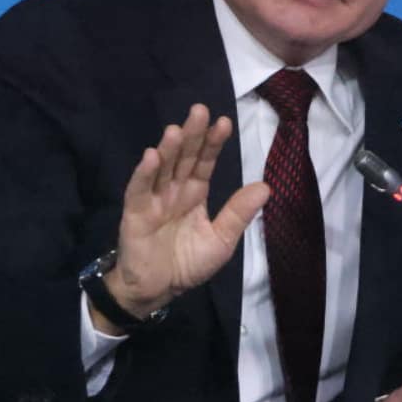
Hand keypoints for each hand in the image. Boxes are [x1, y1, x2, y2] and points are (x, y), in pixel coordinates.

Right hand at [95, 104, 268, 330]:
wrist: (159, 290)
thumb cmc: (188, 263)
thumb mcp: (221, 239)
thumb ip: (238, 213)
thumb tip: (266, 186)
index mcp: (195, 193)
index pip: (205, 162)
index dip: (213, 143)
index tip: (224, 123)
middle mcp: (174, 190)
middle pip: (184, 157)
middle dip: (192, 135)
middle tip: (200, 110)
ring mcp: (153, 198)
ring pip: (162, 168)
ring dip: (169, 149)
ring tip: (177, 130)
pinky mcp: (135, 212)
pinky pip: (139, 189)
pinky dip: (144, 173)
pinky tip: (151, 156)